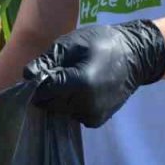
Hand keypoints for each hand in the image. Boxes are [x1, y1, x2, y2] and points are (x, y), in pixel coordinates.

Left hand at [24, 19, 164, 127]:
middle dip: (47, 90)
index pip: (44, 91)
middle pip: (50, 103)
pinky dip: (70, 104)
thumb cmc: (103, 43)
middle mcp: (85, 105)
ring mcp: (92, 116)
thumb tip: (27, 74)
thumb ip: (49, 59)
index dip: (37, 81)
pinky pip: (73, 115)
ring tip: (71, 78)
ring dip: (58, 98)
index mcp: (80, 83)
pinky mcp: (97, 121)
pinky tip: (80, 89)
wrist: (136, 56)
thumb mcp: (73, 43)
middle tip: (58, 71)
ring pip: (60, 111)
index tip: (39, 71)